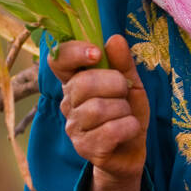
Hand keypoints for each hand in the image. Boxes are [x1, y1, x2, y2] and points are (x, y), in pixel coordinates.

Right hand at [49, 33, 149, 185]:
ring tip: (126, 115)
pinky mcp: (85, 148)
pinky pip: (110, 131)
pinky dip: (128, 127)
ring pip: (98, 108)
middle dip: (115, 84)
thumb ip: (123, 63)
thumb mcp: (131, 84)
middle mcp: (68, 102)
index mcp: (75, 81)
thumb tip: (114, 39)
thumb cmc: (127, 113)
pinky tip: (129, 129)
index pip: (58, 60)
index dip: (74, 52)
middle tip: (124, 93)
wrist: (132, 151)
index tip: (96, 53)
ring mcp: (73, 127)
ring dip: (123, 109)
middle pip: (83, 83)